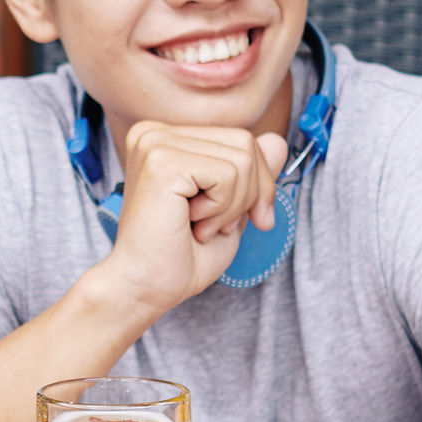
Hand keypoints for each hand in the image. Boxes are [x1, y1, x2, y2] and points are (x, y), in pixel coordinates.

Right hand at [79, 120, 289, 315]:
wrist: (144, 289)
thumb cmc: (179, 258)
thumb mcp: (231, 209)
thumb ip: (251, 174)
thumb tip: (277, 141)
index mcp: (167, 139)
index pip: (240, 138)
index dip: (258, 183)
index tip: (246, 220)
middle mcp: (156, 132)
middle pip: (245, 141)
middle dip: (251, 194)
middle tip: (220, 227)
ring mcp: (156, 143)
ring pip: (242, 159)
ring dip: (234, 205)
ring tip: (201, 227)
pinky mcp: (161, 161)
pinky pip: (228, 174)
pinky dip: (222, 209)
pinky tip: (193, 224)